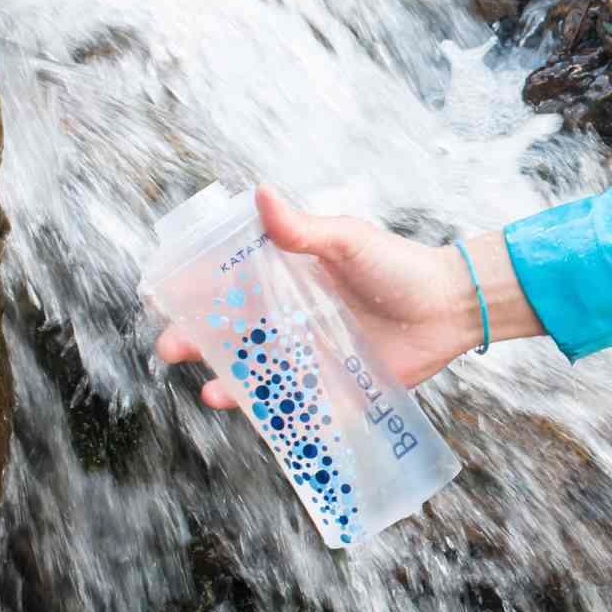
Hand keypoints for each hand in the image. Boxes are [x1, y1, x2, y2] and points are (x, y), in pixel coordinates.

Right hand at [156, 185, 543, 408]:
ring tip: (211, 391)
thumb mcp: (347, 242)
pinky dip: (276, 416)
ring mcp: (310, 357)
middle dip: (198, 342)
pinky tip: (261, 420)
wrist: (448, 307)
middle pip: (232, 334)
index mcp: (286, 282)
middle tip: (171, 347)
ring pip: (257, 373)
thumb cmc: (397, 266)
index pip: (229, 287)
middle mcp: (291, 321)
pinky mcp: (334, 389)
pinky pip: (297, 407)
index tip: (164, 299)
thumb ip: (302, 229)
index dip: (196, 294)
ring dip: (229, 383)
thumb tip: (260, 192)